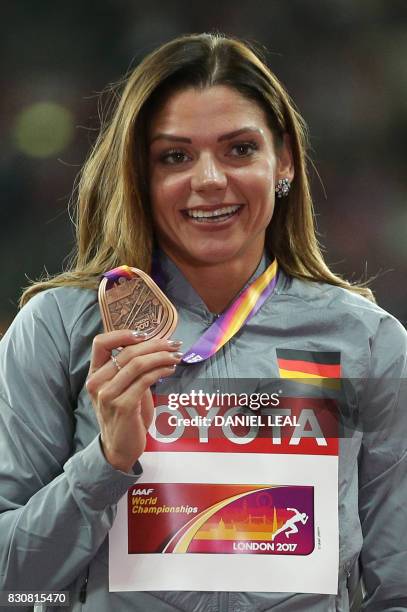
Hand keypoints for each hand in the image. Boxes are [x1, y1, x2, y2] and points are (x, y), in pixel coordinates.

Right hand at [85, 330, 182, 471]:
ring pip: (138, 364)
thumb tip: (156, 346)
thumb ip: (130, 369)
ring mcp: (108, 395)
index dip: (123, 334)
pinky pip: (145, 380)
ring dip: (162, 357)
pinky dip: (161, 371)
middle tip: (174, 344)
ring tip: (176, 356)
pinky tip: (171, 370)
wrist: (119, 448)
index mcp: (94, 374)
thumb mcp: (122, 388)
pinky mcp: (123, 406)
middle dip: (155, 345)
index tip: (146, 334)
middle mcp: (97, 382)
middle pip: (127, 352)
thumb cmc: (124, 415)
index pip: (101, 343)